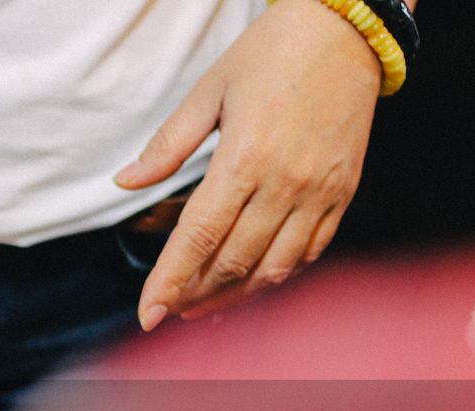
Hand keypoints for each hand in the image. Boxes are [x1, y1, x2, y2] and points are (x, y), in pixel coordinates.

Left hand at [114, 0, 381, 329]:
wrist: (349, 31)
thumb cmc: (273, 53)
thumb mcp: (208, 90)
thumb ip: (167, 145)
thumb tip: (126, 182)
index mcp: (244, 158)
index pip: (196, 238)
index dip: (168, 282)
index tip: (147, 315)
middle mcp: (285, 183)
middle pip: (232, 263)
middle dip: (194, 295)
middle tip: (169, 311)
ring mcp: (319, 193)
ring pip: (273, 269)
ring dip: (234, 296)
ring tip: (204, 306)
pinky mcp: (343, 194)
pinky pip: (309, 254)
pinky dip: (277, 277)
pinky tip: (252, 283)